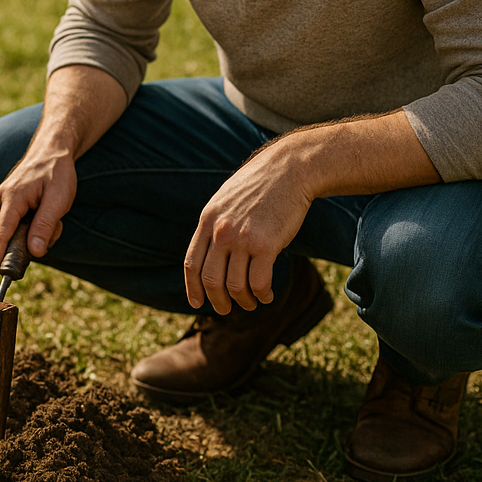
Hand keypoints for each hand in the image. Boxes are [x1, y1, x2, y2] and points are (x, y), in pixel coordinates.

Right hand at [0, 144, 70, 267]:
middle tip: (56, 225)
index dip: (0, 255)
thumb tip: (34, 252)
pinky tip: (45, 209)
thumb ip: (44, 226)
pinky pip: (20, 224)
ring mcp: (4, 201)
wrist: (52, 150)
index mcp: (12, 198)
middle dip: (35, 239)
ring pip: (19, 232)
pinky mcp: (8, 203)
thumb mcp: (58, 200)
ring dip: (39, 230)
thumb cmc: (57, 172)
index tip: (1, 273)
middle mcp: (2, 200)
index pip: (2, 233)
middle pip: (13, 236)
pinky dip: (35, 224)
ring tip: (53, 212)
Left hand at [184, 140, 312, 313]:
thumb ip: (215, 225)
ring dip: (244, 301)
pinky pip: (259, 282)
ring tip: (251, 302)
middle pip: (211, 280)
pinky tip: (267, 295)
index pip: (191, 264)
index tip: (197, 303)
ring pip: (235, 286)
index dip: (193, 288)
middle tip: (226, 310)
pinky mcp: (267, 245)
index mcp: (207, 221)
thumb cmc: (260, 186)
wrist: (289, 170)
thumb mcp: (225, 200)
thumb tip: (211, 253)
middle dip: (217, 301)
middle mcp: (221, 232)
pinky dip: (262, 294)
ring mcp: (243, 239)